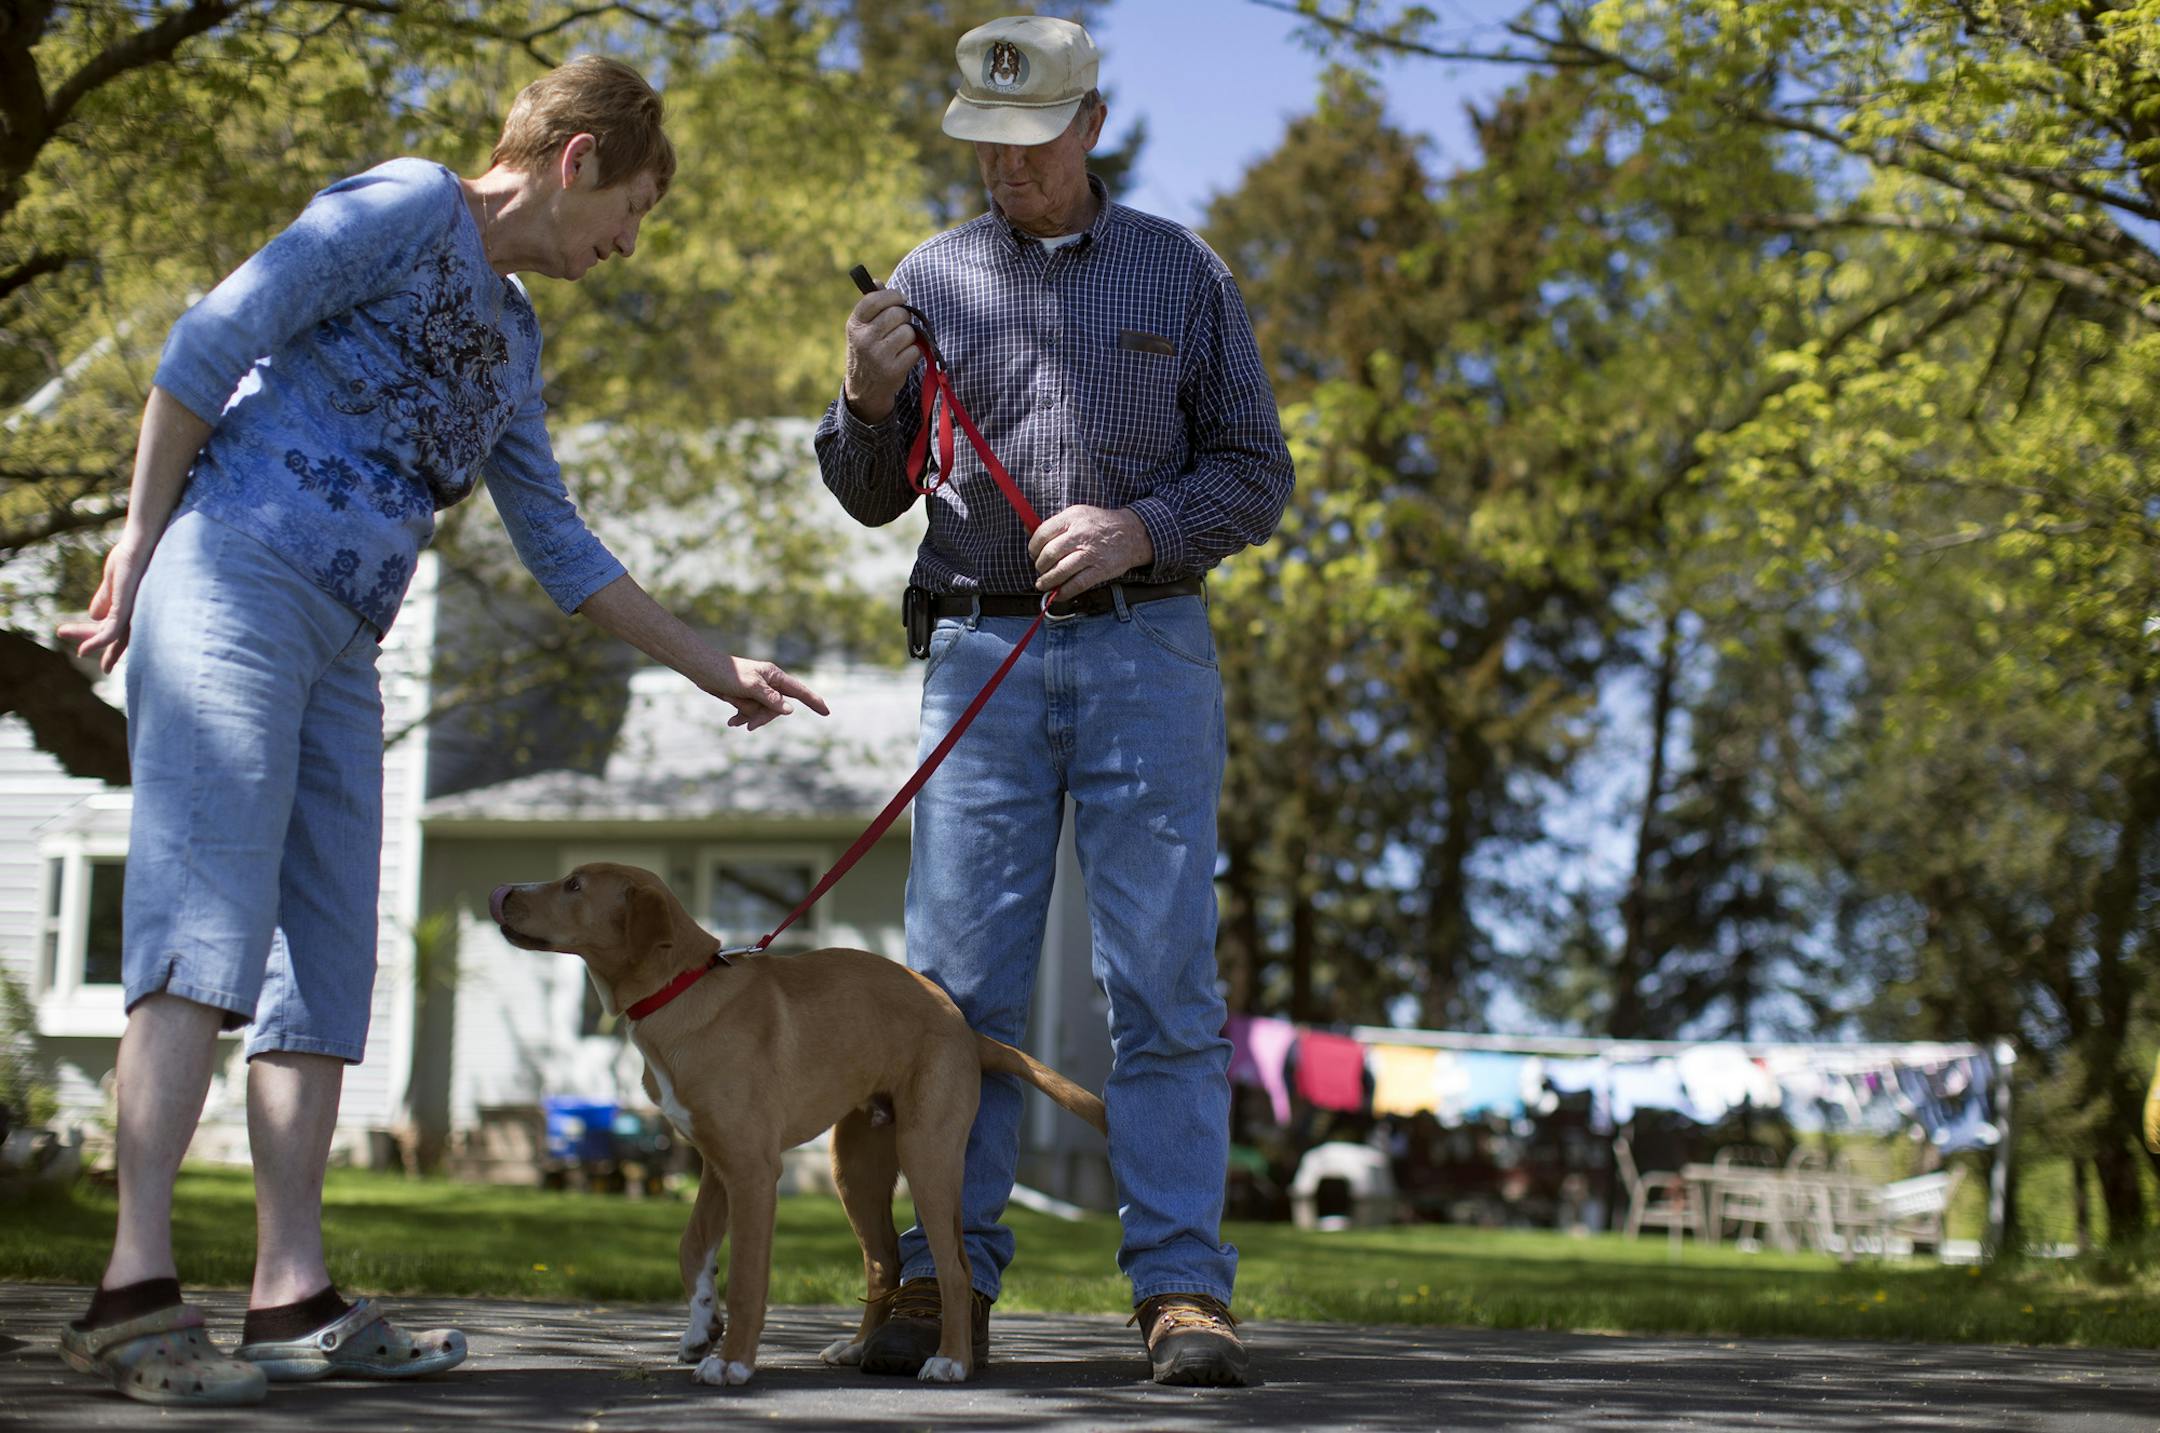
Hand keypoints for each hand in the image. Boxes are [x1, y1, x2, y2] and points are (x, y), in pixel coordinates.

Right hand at [56, 529, 155, 672]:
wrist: (142, 540)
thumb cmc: (134, 556)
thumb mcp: (114, 581)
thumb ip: (106, 599)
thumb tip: (93, 616)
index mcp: (133, 609)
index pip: (112, 629)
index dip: (95, 638)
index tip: (81, 650)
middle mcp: (139, 615)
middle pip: (113, 637)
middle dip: (89, 638)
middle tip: (60, 632)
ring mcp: (136, 612)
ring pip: (113, 637)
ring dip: (91, 642)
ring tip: (73, 645)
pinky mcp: (131, 606)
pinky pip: (115, 630)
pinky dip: (100, 642)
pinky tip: (85, 649)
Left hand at [701, 656, 829, 731]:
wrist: (702, 669)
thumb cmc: (727, 673)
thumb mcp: (751, 687)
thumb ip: (771, 699)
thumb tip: (790, 710)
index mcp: (774, 676)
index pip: (799, 691)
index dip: (814, 701)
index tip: (826, 712)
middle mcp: (768, 683)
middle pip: (777, 708)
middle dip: (763, 717)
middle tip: (748, 726)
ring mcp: (757, 691)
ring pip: (762, 712)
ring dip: (748, 716)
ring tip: (733, 719)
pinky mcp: (745, 697)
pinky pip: (749, 712)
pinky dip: (741, 717)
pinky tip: (731, 722)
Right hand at [843, 288, 920, 423]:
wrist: (864, 387)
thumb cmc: (868, 349)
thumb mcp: (863, 328)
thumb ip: (872, 305)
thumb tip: (877, 282)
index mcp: (854, 324)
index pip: (874, 299)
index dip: (892, 295)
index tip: (900, 299)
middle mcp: (864, 339)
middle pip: (897, 314)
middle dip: (904, 318)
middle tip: (900, 326)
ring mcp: (878, 355)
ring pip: (908, 332)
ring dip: (909, 337)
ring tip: (899, 344)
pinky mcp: (892, 370)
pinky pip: (915, 350)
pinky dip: (914, 353)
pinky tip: (903, 357)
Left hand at [1028, 506, 1154, 598]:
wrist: (1131, 533)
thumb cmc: (1099, 525)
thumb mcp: (1078, 514)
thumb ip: (1055, 524)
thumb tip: (1028, 530)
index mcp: (1072, 518)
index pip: (1042, 533)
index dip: (1033, 547)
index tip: (1033, 554)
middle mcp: (1080, 534)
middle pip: (1050, 553)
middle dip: (1040, 565)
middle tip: (1040, 569)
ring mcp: (1091, 553)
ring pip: (1061, 570)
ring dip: (1047, 581)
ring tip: (1042, 584)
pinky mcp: (1100, 570)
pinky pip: (1077, 584)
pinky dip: (1064, 592)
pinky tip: (1058, 593)